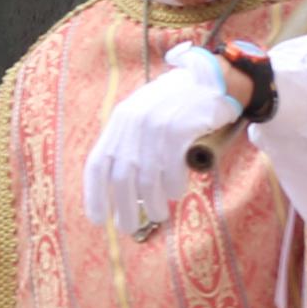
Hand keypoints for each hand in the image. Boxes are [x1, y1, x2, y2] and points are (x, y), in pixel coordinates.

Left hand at [82, 44, 245, 236]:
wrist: (212, 80)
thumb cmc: (178, 105)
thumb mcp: (146, 118)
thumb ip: (131, 145)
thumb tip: (123, 190)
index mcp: (119, 121)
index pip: (98, 163)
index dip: (94, 194)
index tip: (98, 219)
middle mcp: (133, 122)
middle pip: (122, 177)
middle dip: (125, 208)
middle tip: (130, 227)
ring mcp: (156, 125)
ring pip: (148, 178)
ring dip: (153, 203)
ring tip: (160, 214)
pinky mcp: (179, 128)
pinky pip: (172, 168)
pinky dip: (174, 186)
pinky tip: (178, 192)